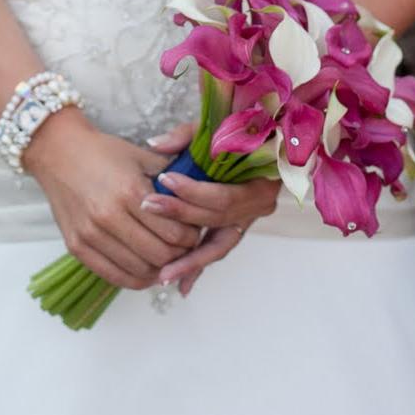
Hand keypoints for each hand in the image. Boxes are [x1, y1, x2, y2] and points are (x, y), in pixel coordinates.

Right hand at [22, 107, 202, 290]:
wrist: (59, 151)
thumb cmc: (103, 152)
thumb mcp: (142, 156)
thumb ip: (172, 179)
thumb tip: (198, 201)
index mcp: (130, 191)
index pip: (174, 232)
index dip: (190, 237)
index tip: (193, 232)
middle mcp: (109, 216)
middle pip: (159, 255)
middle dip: (179, 254)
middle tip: (183, 246)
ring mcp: (90, 234)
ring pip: (139, 270)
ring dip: (159, 269)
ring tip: (165, 258)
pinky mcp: (76, 247)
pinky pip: (114, 276)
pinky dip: (135, 279)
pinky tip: (146, 269)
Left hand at [141, 121, 281, 297]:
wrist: (265, 139)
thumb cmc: (239, 130)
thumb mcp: (215, 127)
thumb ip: (186, 135)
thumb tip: (154, 145)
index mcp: (260, 181)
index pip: (223, 195)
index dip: (193, 190)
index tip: (164, 179)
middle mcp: (258, 206)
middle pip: (216, 219)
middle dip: (180, 216)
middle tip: (148, 208)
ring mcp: (247, 220)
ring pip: (218, 246)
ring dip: (190, 261)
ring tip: (163, 274)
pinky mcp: (234, 229)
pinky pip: (215, 250)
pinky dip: (197, 267)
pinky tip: (180, 286)